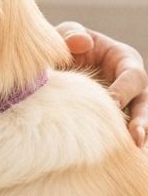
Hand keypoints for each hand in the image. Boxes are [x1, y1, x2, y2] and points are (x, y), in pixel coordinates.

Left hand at [57, 23, 147, 145]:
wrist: (55, 62)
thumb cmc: (65, 44)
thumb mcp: (66, 34)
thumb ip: (72, 34)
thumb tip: (81, 43)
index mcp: (125, 60)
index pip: (133, 76)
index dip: (124, 89)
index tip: (111, 102)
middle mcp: (131, 84)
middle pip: (143, 104)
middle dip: (141, 120)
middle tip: (135, 136)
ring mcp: (125, 103)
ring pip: (137, 122)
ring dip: (136, 137)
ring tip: (135, 153)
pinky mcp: (114, 118)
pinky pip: (120, 132)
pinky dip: (120, 145)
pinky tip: (117, 161)